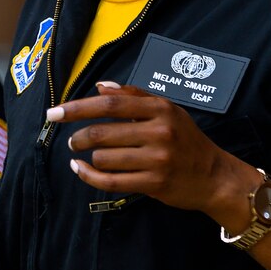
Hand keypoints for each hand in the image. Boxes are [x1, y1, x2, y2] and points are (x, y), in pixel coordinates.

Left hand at [50, 81, 245, 216]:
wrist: (216, 176)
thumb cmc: (187, 140)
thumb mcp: (167, 110)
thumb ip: (133, 96)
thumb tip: (100, 86)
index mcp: (159, 108)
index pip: (109, 104)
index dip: (77, 108)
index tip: (54, 112)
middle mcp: (159, 131)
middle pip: (102, 132)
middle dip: (78, 136)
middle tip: (72, 139)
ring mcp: (157, 159)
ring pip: (104, 158)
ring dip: (88, 158)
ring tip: (88, 156)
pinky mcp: (154, 183)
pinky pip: (111, 181)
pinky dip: (89, 176)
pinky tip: (80, 170)